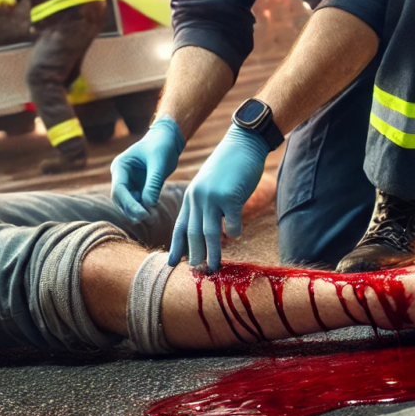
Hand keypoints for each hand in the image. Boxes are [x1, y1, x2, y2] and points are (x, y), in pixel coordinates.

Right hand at [110, 116, 184, 222]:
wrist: (169, 139)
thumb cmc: (162, 145)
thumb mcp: (159, 163)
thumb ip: (153, 183)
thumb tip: (149, 205)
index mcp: (120, 166)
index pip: (119, 189)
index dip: (129, 204)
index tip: (143, 213)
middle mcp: (121, 176)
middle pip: (120, 200)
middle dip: (132, 211)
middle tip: (148, 218)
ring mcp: (129, 183)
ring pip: (128, 204)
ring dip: (138, 213)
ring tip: (153, 218)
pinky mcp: (138, 188)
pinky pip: (138, 203)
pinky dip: (145, 209)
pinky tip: (154, 213)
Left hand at [169, 125, 268, 271]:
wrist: (243, 143)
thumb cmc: (229, 165)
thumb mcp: (209, 183)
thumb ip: (205, 204)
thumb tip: (207, 232)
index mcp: (190, 195)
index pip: (180, 225)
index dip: (176, 246)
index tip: (171, 264)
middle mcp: (198, 197)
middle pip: (193, 233)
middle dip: (195, 255)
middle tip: (197, 272)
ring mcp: (213, 197)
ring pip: (211, 233)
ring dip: (212, 253)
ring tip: (214, 268)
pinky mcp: (231, 197)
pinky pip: (233, 223)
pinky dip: (235, 231)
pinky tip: (237, 233)